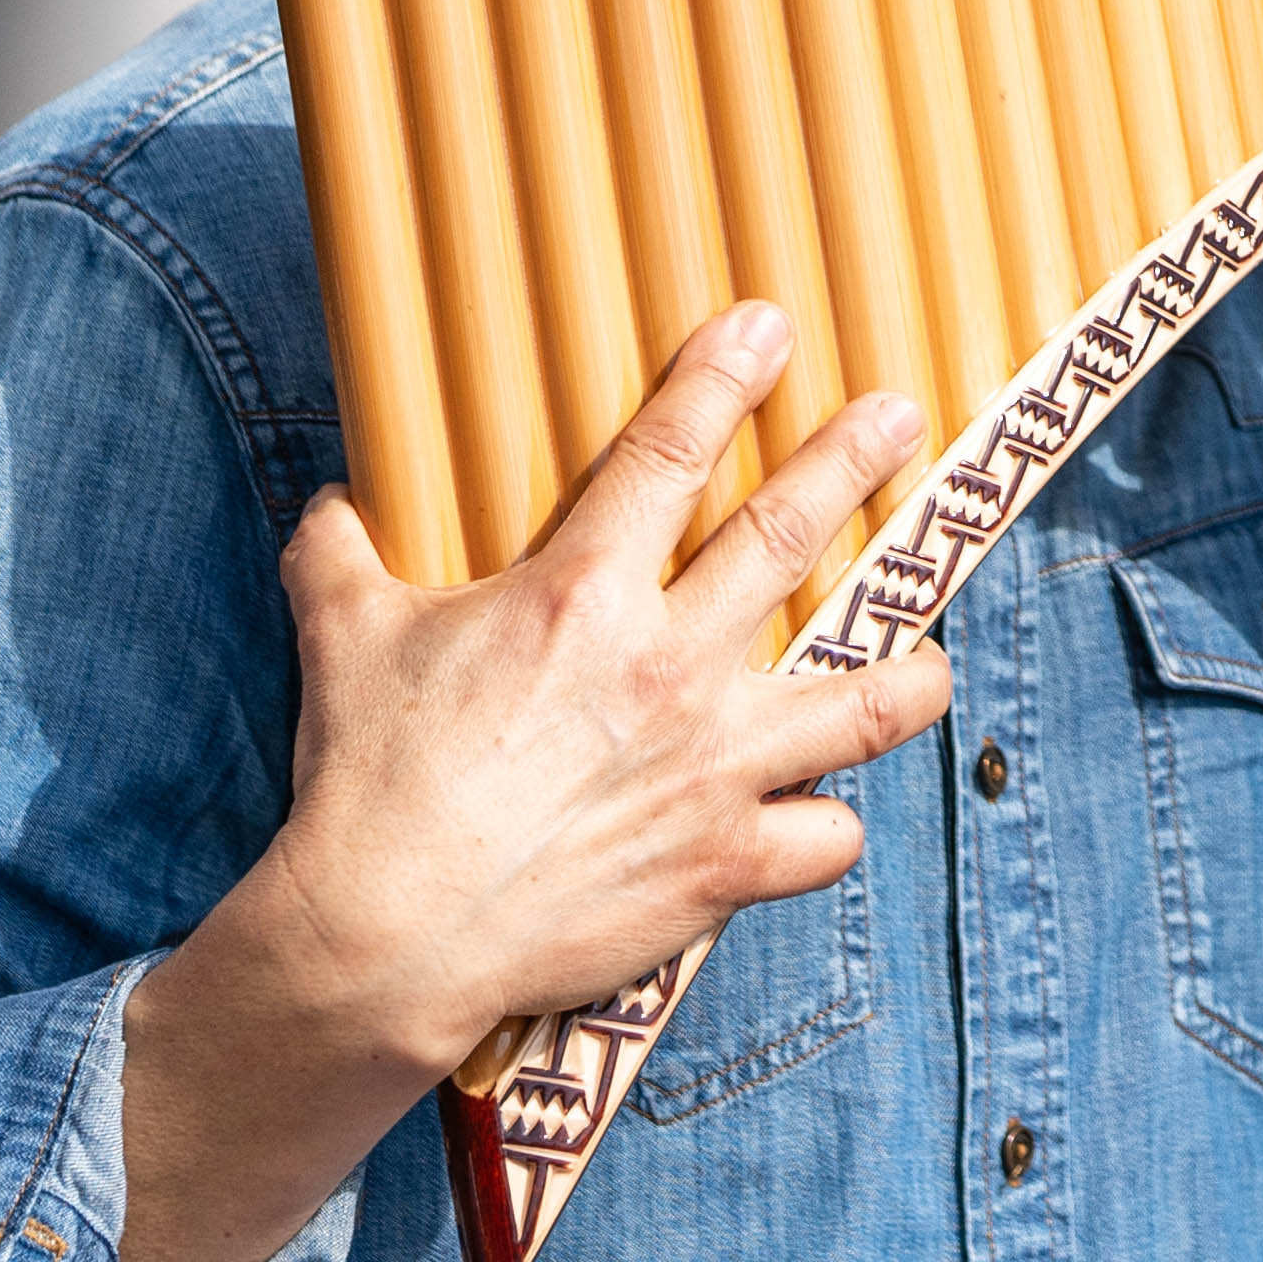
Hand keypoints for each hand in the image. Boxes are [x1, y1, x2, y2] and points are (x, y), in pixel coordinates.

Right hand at [227, 311, 949, 1079]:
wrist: (387, 934)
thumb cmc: (366, 783)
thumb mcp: (341, 639)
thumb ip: (340, 554)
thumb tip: (331, 500)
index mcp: (580, 595)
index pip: (667, 453)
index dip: (723, 378)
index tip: (769, 326)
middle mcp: (668, 667)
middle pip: (787, 537)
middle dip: (850, 461)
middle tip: (897, 417)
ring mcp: (713, 767)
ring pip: (867, 703)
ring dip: (911, 676)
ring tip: (931, 663)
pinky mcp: (727, 863)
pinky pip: (828, 838)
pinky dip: (827, 828)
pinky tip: (819, 817)